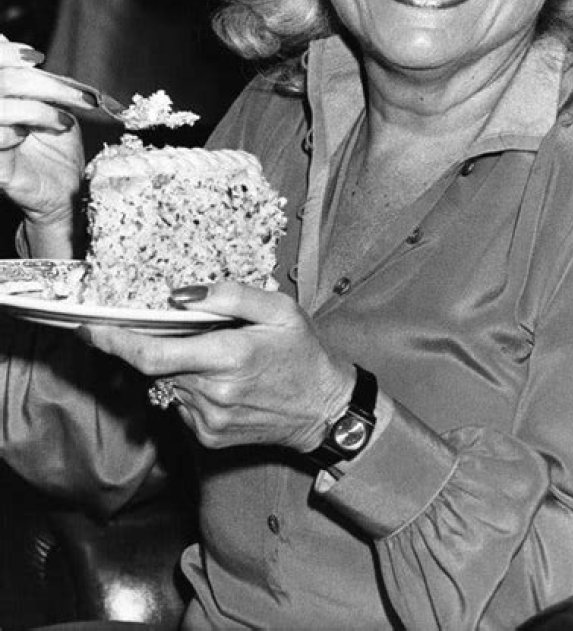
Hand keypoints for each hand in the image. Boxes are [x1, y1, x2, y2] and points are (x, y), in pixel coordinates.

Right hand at [0, 41, 89, 247]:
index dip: (7, 52)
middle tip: (81, 98)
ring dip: (37, 109)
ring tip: (61, 122)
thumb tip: (29, 54)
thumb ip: (41, 82)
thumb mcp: (54, 107)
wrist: (64, 188)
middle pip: (3, 80)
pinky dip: (13, 132)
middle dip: (45, 83)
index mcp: (1, 96)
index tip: (38, 57)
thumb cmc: (57, 146)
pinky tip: (27, 136)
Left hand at [80, 283, 356, 452]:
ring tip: (218, 356)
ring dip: (178, 366)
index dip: (116, 343)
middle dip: (156, 344)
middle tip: (180, 330)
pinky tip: (222, 381)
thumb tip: (180, 295)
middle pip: (157, 366)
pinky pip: (181, 405)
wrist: (324, 409)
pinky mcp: (208, 437)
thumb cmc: (303, 352)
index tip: (89, 330)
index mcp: (228, 356)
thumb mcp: (279, 308)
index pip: (153, 354)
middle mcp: (212, 393)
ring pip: (168, 384)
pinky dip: (190, 387)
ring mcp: (208, 420)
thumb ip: (229, 295)